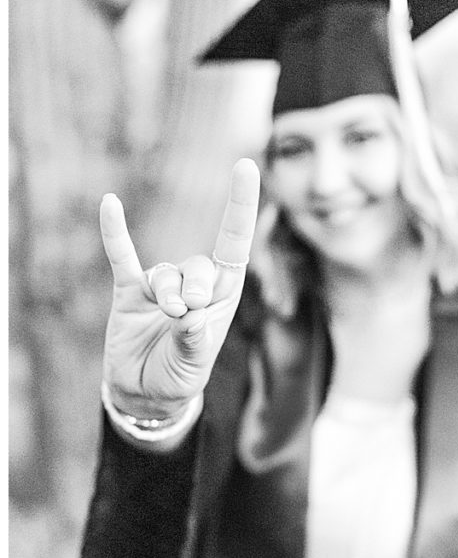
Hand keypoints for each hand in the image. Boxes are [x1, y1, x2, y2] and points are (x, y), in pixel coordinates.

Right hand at [99, 159, 260, 419]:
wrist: (145, 392)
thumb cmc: (181, 375)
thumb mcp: (194, 364)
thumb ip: (194, 340)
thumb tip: (188, 316)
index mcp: (225, 294)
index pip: (237, 242)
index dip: (241, 205)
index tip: (247, 165)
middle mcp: (196, 283)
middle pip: (199, 264)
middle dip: (196, 289)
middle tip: (188, 315)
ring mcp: (162, 286)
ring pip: (166, 273)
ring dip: (167, 294)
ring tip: (167, 317)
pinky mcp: (129, 291)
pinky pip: (122, 257)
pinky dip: (114, 232)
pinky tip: (110, 203)